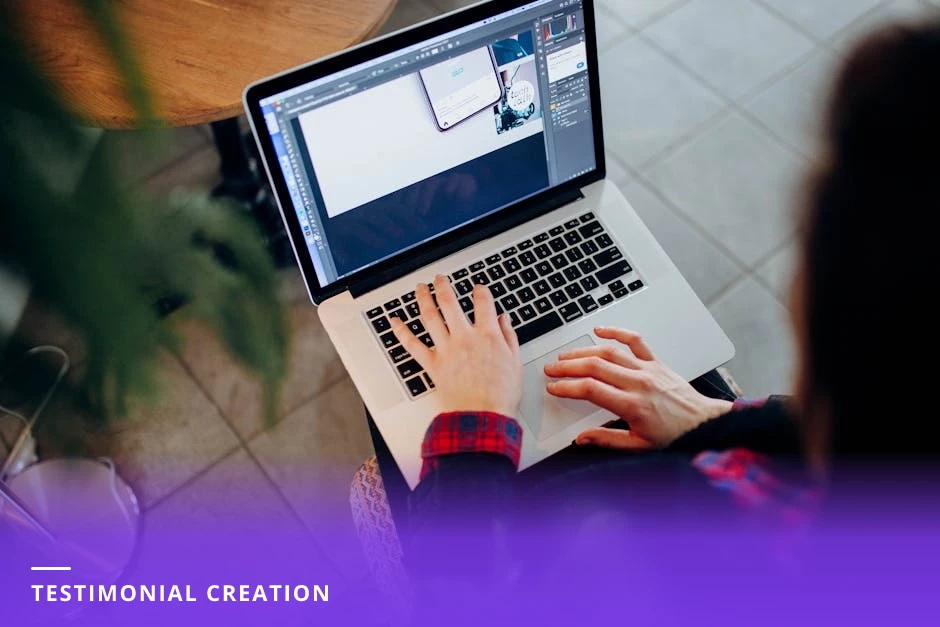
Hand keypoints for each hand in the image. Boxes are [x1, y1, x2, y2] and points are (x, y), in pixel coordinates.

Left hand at [391, 275, 522, 416]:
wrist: (483, 417)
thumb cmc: (500, 395)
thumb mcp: (515, 362)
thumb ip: (508, 336)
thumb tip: (504, 319)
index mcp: (487, 335)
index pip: (483, 302)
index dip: (480, 290)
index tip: (478, 288)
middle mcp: (464, 337)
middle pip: (450, 302)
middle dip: (444, 286)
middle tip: (440, 278)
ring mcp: (446, 350)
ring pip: (430, 316)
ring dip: (423, 298)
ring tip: (420, 288)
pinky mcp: (432, 365)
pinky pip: (412, 345)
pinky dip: (401, 332)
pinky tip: (395, 322)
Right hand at [544, 326, 731, 449]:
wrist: (705, 423)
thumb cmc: (675, 436)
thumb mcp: (639, 446)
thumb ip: (607, 440)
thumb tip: (581, 438)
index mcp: (632, 406)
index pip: (591, 390)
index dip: (567, 387)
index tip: (553, 387)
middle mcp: (639, 383)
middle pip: (595, 366)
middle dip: (568, 366)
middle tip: (551, 369)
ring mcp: (648, 369)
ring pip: (610, 352)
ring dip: (584, 351)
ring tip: (566, 355)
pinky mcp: (656, 362)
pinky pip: (635, 341)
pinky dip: (616, 332)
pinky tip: (600, 331)